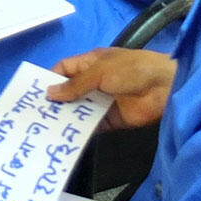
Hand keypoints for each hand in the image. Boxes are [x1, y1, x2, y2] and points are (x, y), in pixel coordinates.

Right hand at [47, 47, 176, 130]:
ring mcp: (104, 101)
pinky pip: (94, 126)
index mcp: (92, 63)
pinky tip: (67, 137)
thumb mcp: (99, 72)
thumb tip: (50, 93)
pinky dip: (82, 131)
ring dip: (67, 117)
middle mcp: (95, 82)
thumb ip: (75, 85)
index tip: (34, 92)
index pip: (66, 69)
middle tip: (36, 115)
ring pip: (80, 110)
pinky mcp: (113, 120)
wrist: (165, 87)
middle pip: (71, 92)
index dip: (51, 78)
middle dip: (56, 101)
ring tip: (46, 128)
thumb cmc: (131, 70)